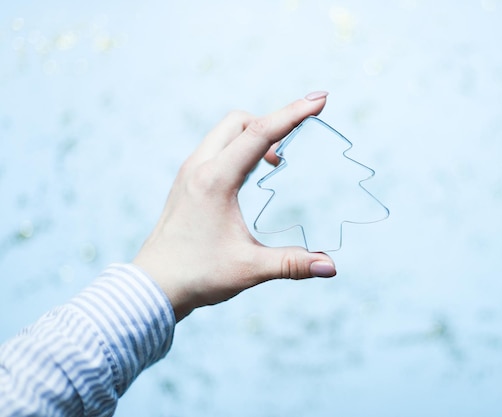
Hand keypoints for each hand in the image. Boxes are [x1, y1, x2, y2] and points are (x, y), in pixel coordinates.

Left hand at [133, 92, 336, 320]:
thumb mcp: (249, 268)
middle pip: (240, 122)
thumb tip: (331, 266)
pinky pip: (216, 147)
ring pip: (226, 132)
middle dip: (273, 121)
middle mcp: (199, 167)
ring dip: (255, 135)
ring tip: (277, 161)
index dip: (293, 113)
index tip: (320, 99)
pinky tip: (252, 173)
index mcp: (215, 180)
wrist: (153, 286)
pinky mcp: (186, 181)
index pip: (260, 133)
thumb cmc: (198, 275)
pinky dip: (239, 147)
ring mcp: (189, 172)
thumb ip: (292, 263)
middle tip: (299, 138)